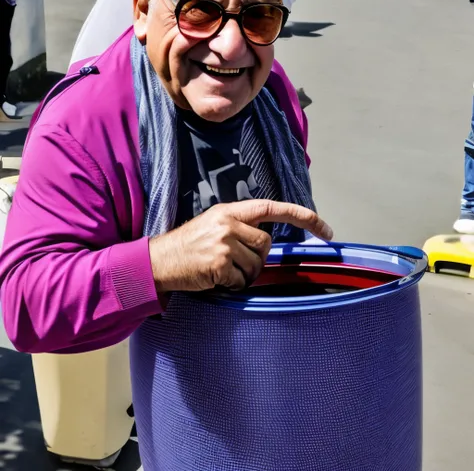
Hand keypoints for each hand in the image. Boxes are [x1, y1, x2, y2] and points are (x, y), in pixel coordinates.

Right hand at [148, 200, 332, 292]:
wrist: (158, 261)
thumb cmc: (188, 247)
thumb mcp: (213, 225)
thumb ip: (240, 226)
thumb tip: (266, 242)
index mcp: (229, 210)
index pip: (272, 208)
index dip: (302, 217)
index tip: (325, 229)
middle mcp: (228, 222)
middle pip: (266, 244)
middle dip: (256, 258)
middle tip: (233, 263)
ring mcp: (224, 242)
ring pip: (256, 265)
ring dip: (243, 275)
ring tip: (220, 270)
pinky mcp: (219, 263)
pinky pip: (242, 281)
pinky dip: (231, 285)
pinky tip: (214, 278)